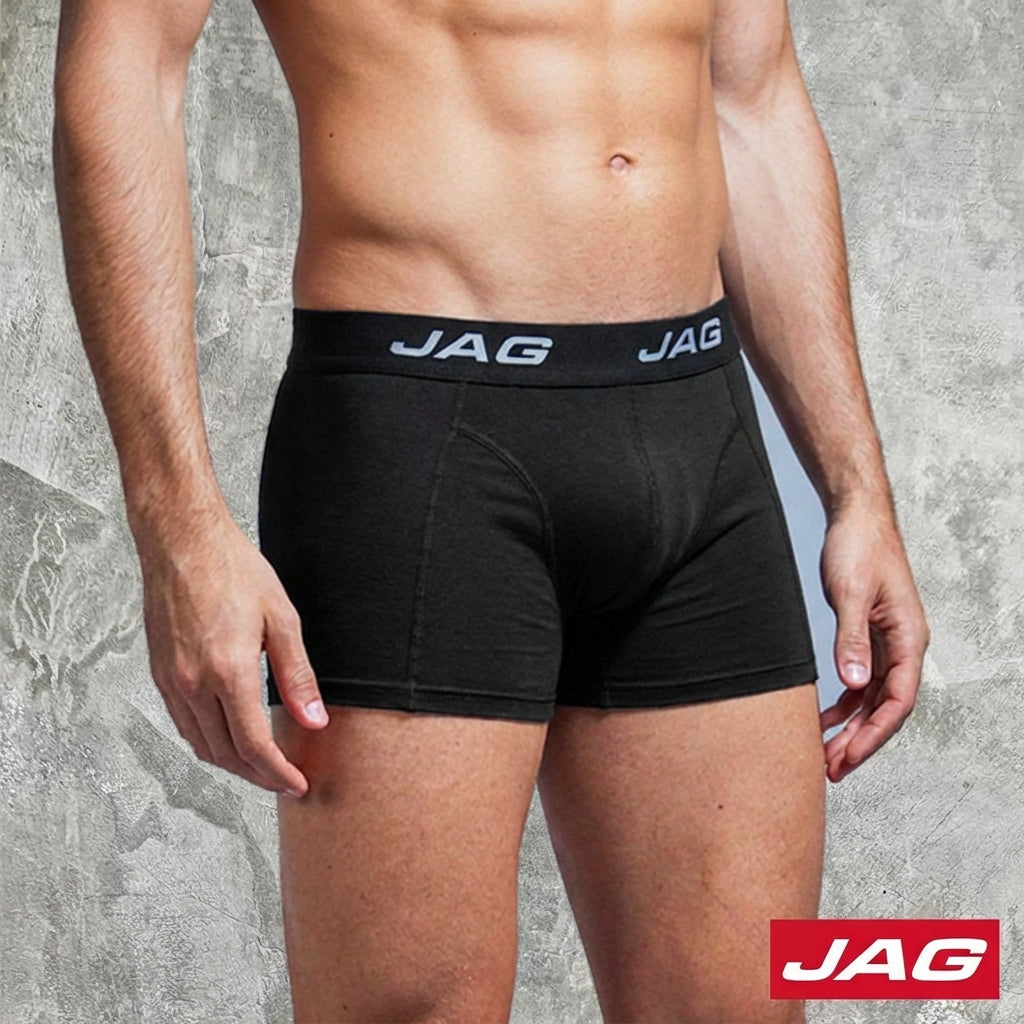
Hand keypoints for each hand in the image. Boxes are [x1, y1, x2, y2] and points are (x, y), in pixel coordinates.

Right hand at [137, 505, 327, 796]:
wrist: (182, 542)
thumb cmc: (233, 570)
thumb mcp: (281, 619)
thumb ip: (297, 676)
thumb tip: (314, 720)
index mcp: (228, 671)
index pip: (254, 746)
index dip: (278, 773)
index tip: (297, 784)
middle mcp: (193, 684)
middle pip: (226, 755)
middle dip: (258, 776)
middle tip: (286, 781)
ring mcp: (171, 681)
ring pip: (201, 745)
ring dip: (232, 764)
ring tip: (263, 766)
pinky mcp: (160, 674)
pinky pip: (184, 725)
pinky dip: (209, 742)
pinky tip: (229, 737)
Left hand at [818, 501, 929, 782]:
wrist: (856, 518)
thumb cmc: (859, 548)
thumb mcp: (852, 594)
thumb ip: (852, 639)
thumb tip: (854, 685)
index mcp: (909, 638)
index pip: (897, 701)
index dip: (874, 735)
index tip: (848, 759)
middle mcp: (903, 645)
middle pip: (886, 708)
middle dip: (861, 742)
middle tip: (831, 771)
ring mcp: (887, 643)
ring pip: (872, 699)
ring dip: (851, 729)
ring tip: (824, 756)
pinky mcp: (868, 637)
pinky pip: (861, 682)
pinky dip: (844, 704)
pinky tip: (823, 720)